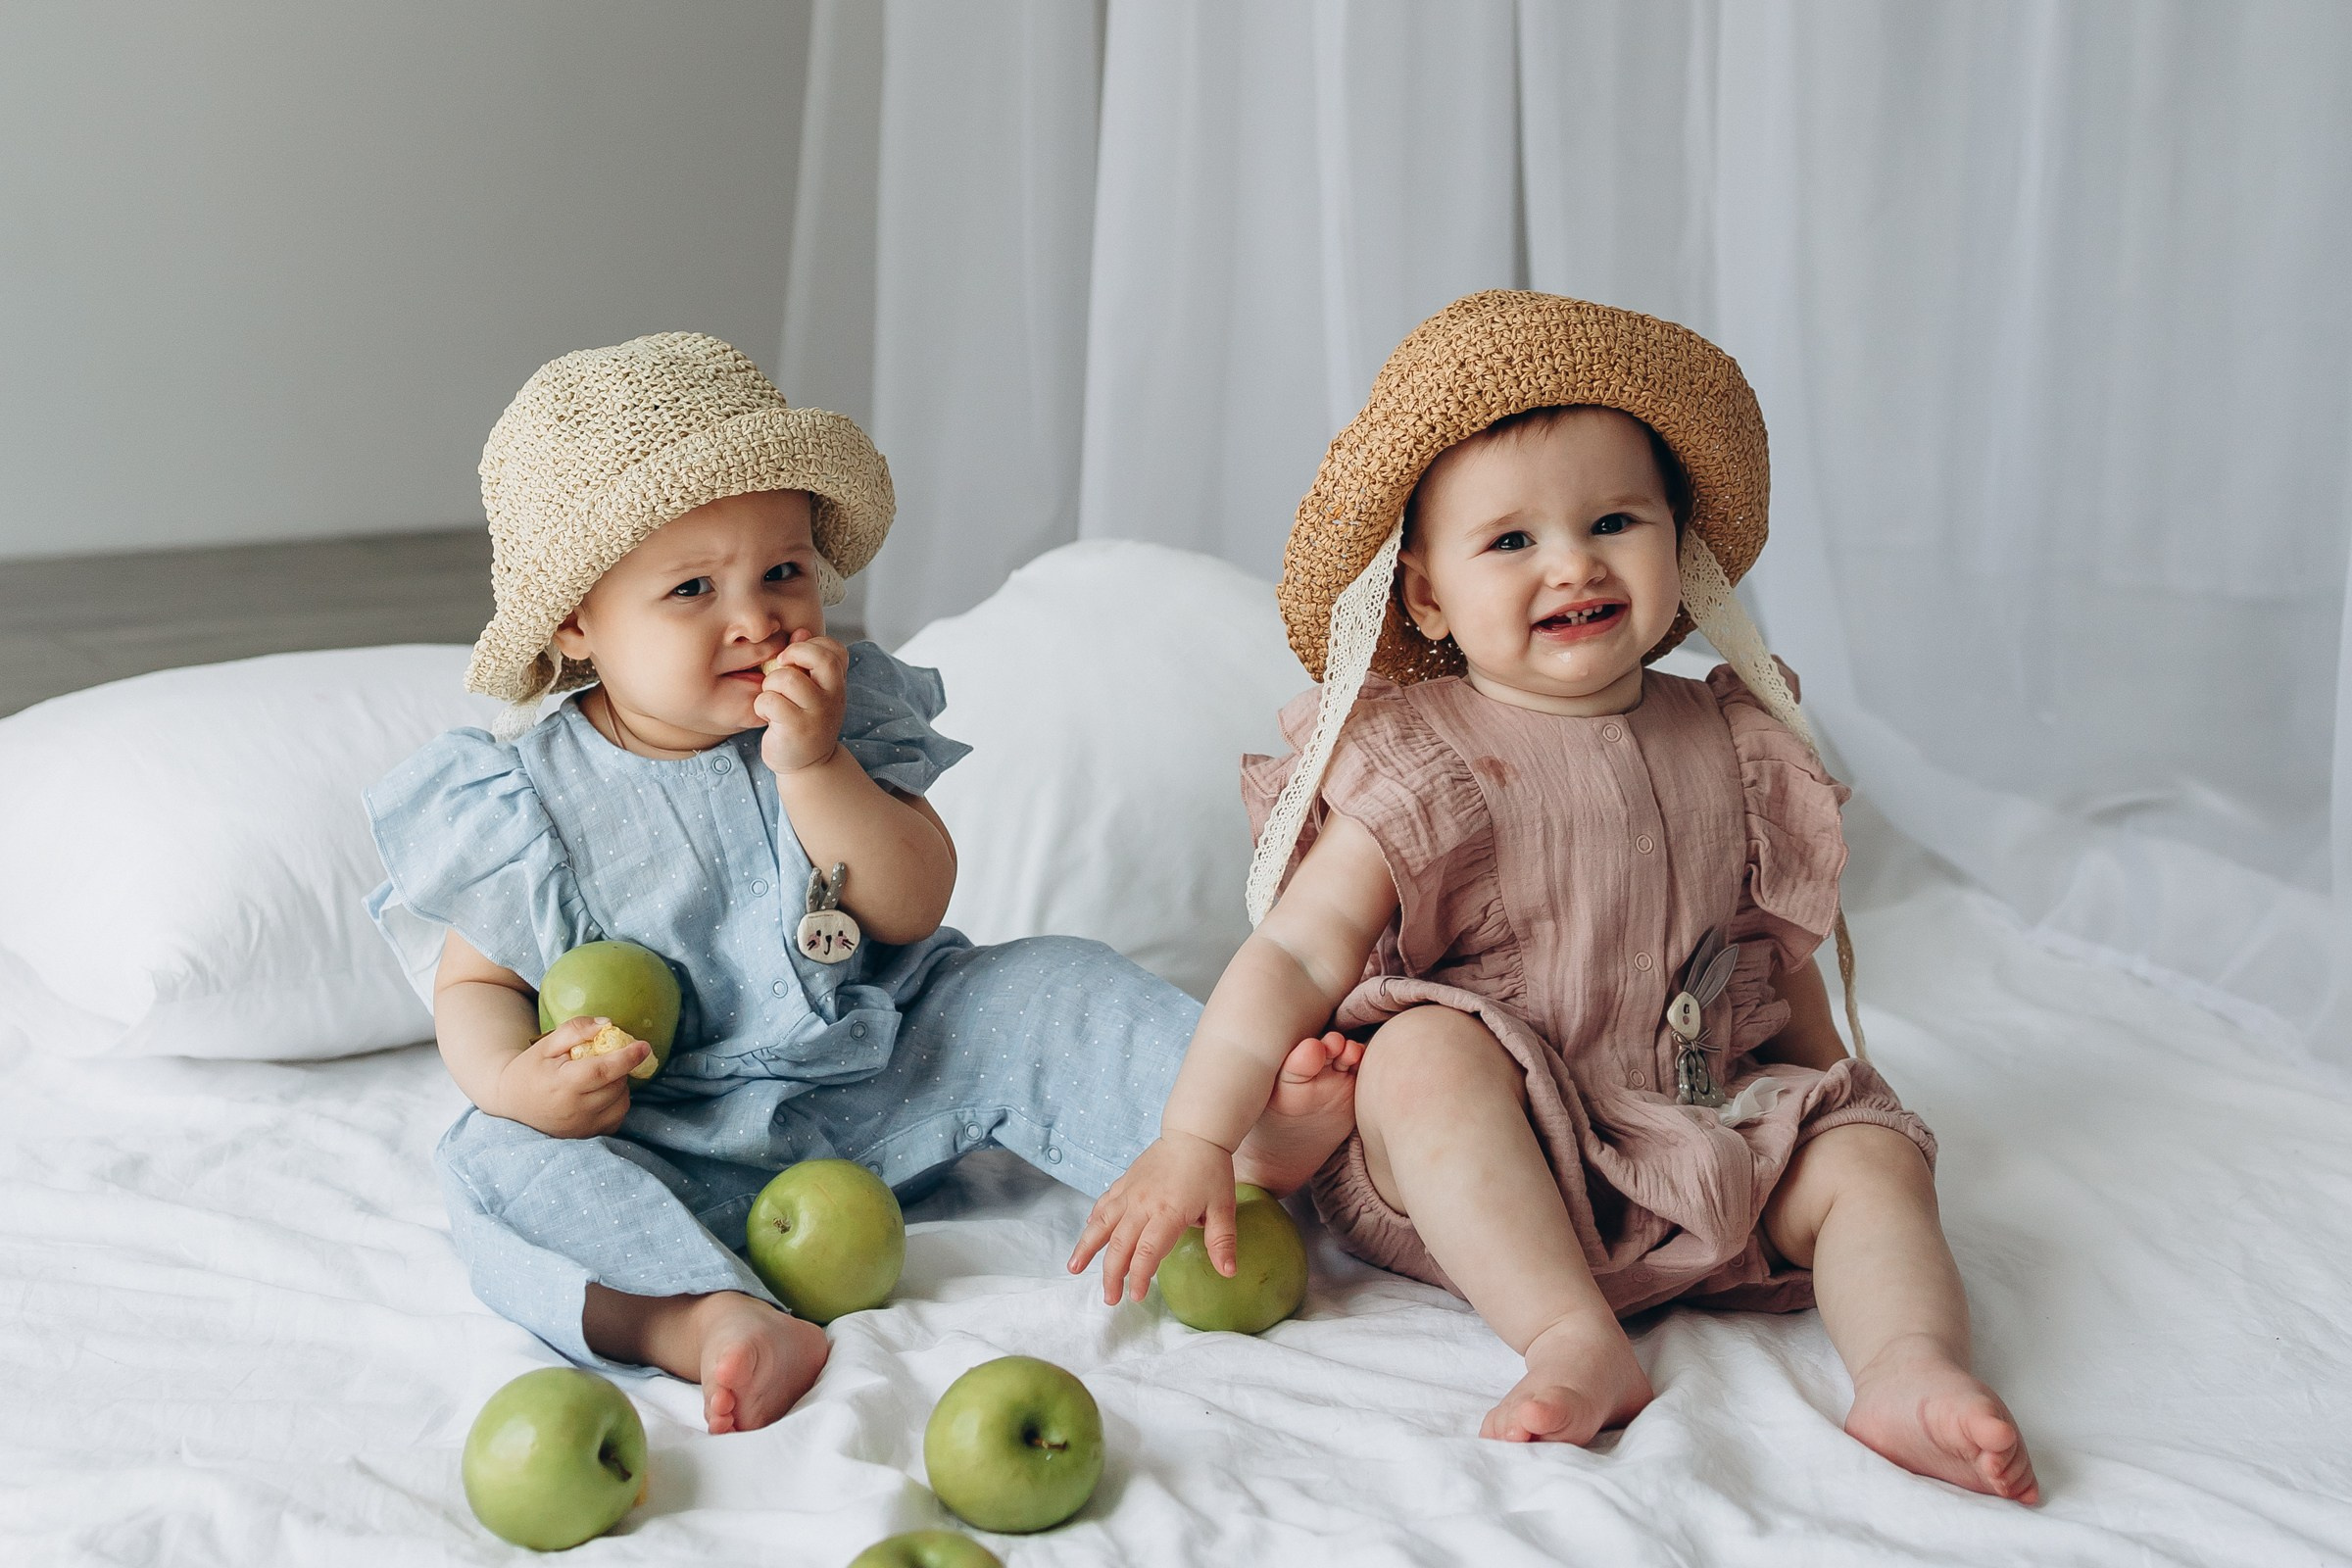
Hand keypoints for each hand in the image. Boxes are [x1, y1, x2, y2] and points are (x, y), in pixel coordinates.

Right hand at [489, 1015, 647, 1138]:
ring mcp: (582, 1126)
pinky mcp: (587, 1135)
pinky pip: (617, 1118)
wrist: (511, 1101)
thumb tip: (606, 1024)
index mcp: (562, 1084)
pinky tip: (601, 1094)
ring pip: (621, 1102)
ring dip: (620, 1085)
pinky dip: (617, 1103)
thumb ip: (575, 1030)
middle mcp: (574, 1110)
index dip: (627, 1058)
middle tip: (606, 1057)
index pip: (602, 1071)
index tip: (644, 1046)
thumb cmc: (531, 1069)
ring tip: (599, 1077)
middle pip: (616, 1085)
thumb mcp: (547, 1044)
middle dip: (619, 1068)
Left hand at [756, 629, 848, 775]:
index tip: (796, 660)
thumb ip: (806, 661)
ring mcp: (817, 714)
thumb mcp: (812, 689)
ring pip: (786, 678)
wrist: (807, 765)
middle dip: (792, 655)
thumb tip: (799, 633)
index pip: (834, 648)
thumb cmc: (804, 720)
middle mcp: (833, 696)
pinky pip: (769, 701)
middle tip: (781, 669)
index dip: (811, 646)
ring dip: (770, 685)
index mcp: (837, 683)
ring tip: (773, 699)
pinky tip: (768, 716)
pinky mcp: (797, 729)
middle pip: (819, 657)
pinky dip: (762, 706)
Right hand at [1068, 1131, 1239, 1305]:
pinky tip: (1087, 1233)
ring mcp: (1129, 1192)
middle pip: (1119, 1244)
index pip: (1147, 1252)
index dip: (1138, 1277)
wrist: (1194, 1132)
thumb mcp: (1223, 1206)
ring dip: (1087, 1247)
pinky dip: (1093, 1220)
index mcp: (1168, 1212)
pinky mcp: (1124, 1181)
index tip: (1135, 1297)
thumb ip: (1222, 1240)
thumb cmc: (1211, 1170)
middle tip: (1109, 1298)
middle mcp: (1142, 1204)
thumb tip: (1228, 1272)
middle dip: (1111, 1274)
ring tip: (1074, 1267)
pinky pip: (1104, 1203)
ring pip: (1102, 1224)